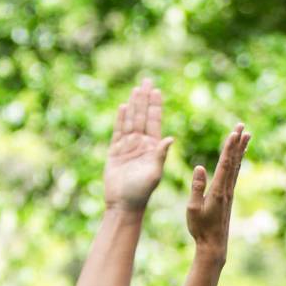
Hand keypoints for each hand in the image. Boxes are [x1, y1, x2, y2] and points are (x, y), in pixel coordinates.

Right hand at [101, 82, 172, 210]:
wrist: (123, 204)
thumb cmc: (141, 192)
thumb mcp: (154, 173)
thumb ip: (160, 155)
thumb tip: (170, 138)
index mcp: (153, 148)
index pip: (155, 122)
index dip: (155, 106)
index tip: (157, 90)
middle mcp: (141, 144)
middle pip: (143, 116)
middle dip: (145, 99)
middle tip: (147, 81)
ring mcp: (128, 147)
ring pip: (131, 121)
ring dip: (134, 105)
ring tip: (136, 89)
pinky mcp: (115, 152)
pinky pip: (118, 131)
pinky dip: (121, 119)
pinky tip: (123, 107)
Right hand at [183, 124, 249, 253]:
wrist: (213, 244)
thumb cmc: (200, 228)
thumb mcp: (193, 208)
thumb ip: (196, 187)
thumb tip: (200, 166)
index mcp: (218, 190)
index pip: (225, 164)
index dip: (230, 147)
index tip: (234, 132)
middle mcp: (227, 189)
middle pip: (234, 161)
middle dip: (238, 143)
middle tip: (243, 126)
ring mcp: (229, 192)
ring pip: (236, 166)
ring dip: (240, 149)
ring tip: (246, 135)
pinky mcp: (228, 196)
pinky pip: (234, 173)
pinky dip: (237, 161)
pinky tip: (238, 156)